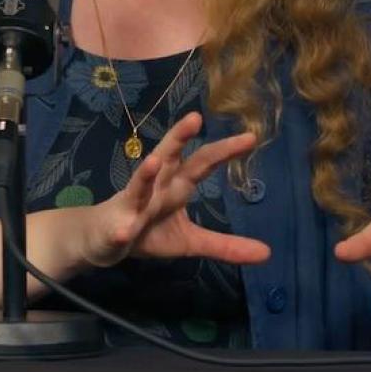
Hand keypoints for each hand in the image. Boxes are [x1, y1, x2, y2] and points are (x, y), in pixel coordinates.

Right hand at [80, 112, 271, 268]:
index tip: (250, 137)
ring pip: (139, 184)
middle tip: (196, 117)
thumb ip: (225, 245)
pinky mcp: (116, 225)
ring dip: (145, 174)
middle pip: (169, 157)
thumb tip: (267, 253)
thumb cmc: (148, 232)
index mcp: (176, 184)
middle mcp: (156, 185)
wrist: (103, 241)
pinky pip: (120, 226)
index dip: (224, 151)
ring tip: (154, 161)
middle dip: (180, 137)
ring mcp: (133, 203)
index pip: (202, 162)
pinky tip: (125, 231)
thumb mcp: (191, 241)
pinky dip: (122, 228)